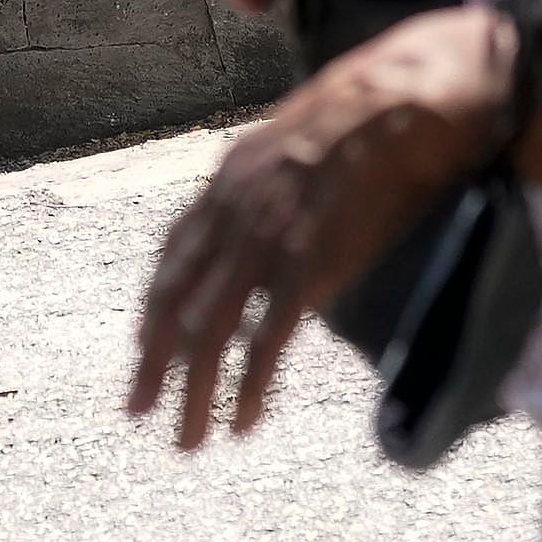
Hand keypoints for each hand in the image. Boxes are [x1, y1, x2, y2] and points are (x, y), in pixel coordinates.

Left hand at [126, 5, 513, 449]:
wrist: (402, 104)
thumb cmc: (365, 127)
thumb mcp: (294, 154)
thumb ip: (269, 196)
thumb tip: (268, 239)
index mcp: (225, 185)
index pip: (170, 260)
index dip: (152, 311)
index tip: (143, 351)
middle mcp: (229, 214)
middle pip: (173, 302)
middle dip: (152, 363)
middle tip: (139, 411)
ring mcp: (263, 240)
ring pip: (208, 331)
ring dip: (194, 391)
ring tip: (190, 438)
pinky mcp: (305, 265)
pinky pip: (265, 339)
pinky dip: (249, 385)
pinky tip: (244, 419)